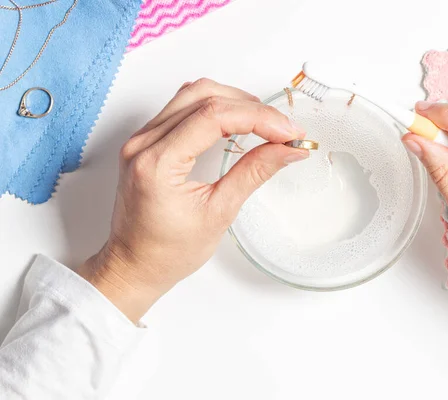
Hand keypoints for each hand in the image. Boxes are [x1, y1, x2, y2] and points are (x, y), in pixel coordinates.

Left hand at [78, 79, 307, 321]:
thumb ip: (253, 173)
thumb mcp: (219, 214)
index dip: (258, 117)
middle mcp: (143, 143)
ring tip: (265, 123)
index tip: (288, 132)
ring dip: (234, 101)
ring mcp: (142, 138)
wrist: (133, 265)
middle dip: (251, 107)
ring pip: (193, 94)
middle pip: (204, 95)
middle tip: (282, 129)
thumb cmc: (168, 252)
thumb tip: (287, 150)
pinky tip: (236, 122)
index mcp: (157, 164)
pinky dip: (215, 108)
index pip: (213, 117)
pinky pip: (182, 106)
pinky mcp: (147, 140)